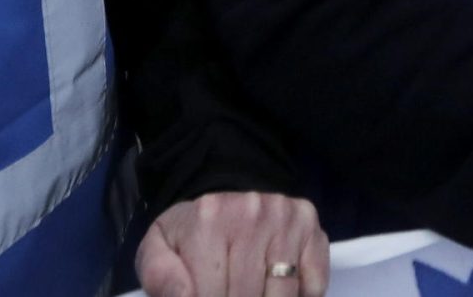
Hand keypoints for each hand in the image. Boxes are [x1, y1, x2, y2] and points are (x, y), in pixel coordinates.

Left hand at [135, 190, 327, 296]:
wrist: (225, 188)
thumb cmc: (193, 228)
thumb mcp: (159, 247)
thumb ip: (161, 276)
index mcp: (209, 219)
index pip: (211, 295)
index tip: (208, 294)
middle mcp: (254, 214)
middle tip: (226, 291)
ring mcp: (287, 221)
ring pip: (283, 296)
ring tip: (247, 288)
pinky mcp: (313, 229)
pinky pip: (313, 287)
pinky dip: (299, 296)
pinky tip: (274, 285)